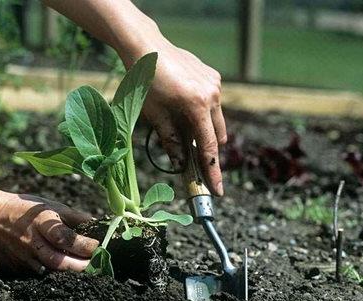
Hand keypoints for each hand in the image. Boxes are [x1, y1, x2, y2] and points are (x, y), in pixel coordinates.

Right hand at [0, 191, 98, 272]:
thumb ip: (74, 217)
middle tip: (96, 266)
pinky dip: (52, 274)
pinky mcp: (15, 270)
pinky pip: (37, 275)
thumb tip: (98, 223)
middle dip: (80, 267)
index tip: (98, 246)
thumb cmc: (24, 209)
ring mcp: (22, 259)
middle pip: (58, 262)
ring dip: (68, 273)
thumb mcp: (49, 205)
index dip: (83, 244)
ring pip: (49, 272)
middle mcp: (31, 243)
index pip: (65, 237)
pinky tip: (63, 271)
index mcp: (40, 223)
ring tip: (84, 270)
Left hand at [126, 39, 225, 195]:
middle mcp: (213, 94)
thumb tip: (180, 163)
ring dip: (203, 129)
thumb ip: (170, 140)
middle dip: (206, 149)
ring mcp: (215, 84)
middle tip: (192, 161)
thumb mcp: (154, 115)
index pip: (208, 147)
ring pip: (216, 119)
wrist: (146, 47)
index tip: (217, 190)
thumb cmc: (145, 81)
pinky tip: (182, 105)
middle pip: (217, 135)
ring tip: (180, 125)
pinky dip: (202, 112)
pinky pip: (212, 103)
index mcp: (198, 105)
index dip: (212, 171)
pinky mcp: (213, 76)